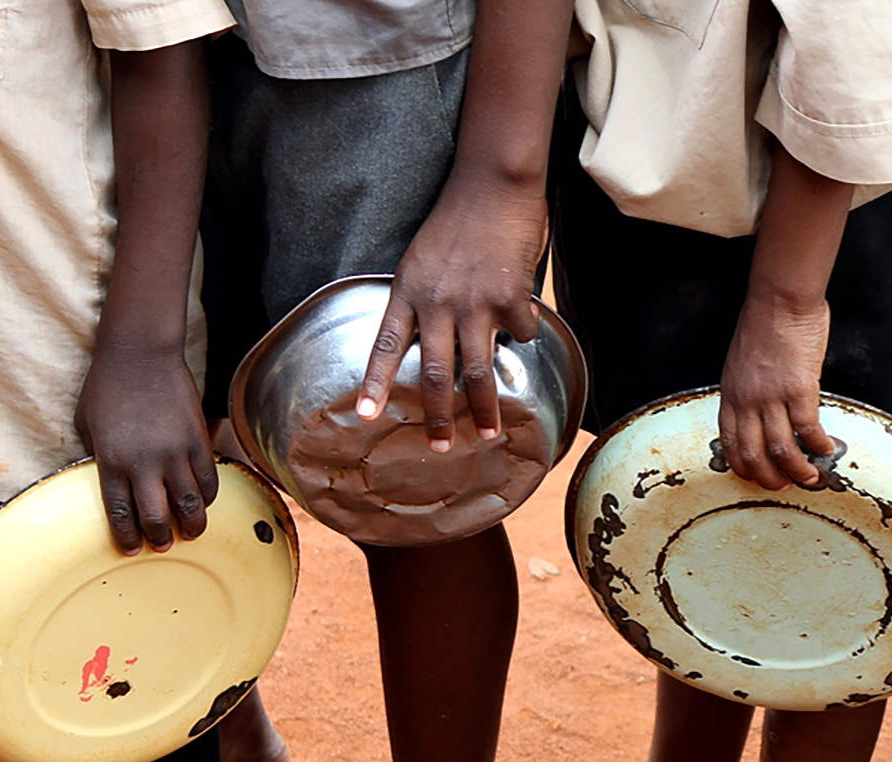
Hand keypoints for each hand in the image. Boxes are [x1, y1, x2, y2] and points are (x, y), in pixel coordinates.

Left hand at [74, 348, 217, 553]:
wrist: (140, 354)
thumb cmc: (106, 387)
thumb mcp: (87, 426)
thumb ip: (96, 458)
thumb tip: (109, 485)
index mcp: (112, 461)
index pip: (121, 514)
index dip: (126, 538)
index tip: (130, 549)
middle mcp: (145, 463)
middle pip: (157, 518)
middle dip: (159, 539)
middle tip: (160, 546)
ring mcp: (176, 453)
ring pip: (190, 506)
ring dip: (190, 527)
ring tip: (189, 533)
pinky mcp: (198, 441)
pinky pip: (209, 481)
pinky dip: (207, 498)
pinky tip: (202, 502)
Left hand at [357, 183, 548, 450]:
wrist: (492, 184)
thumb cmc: (456, 219)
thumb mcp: (421, 259)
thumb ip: (424, 300)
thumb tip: (440, 344)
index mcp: (408, 291)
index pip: (386, 346)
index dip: (375, 383)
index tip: (366, 417)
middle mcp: (438, 302)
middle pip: (435, 373)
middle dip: (437, 416)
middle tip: (440, 448)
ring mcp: (476, 302)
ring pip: (478, 370)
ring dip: (484, 407)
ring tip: (488, 433)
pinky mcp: (512, 298)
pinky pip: (521, 333)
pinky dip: (524, 334)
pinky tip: (525, 324)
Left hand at [718, 293, 831, 489]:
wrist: (780, 299)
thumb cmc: (764, 322)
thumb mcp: (741, 361)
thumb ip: (747, 389)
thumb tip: (760, 411)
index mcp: (731, 393)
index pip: (729, 442)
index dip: (742, 466)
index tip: (755, 477)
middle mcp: (747, 399)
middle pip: (752, 454)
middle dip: (768, 478)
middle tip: (782, 487)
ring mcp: (771, 396)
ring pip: (779, 449)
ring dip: (796, 470)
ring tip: (809, 478)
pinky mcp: (798, 389)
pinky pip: (807, 429)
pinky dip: (817, 445)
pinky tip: (825, 449)